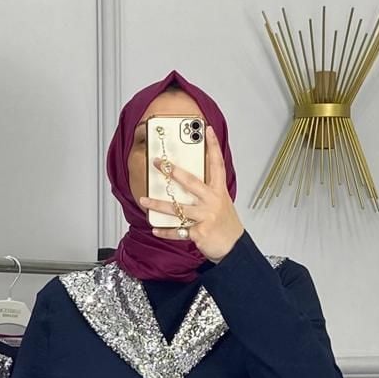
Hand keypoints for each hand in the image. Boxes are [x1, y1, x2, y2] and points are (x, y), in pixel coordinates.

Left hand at [139, 125, 244, 261]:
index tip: (207, 130)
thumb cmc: (225, 224)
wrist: (234, 247)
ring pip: (178, 208)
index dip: (213, 146)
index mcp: (218, 191)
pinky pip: (178, 231)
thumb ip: (206, 192)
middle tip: (159, 163)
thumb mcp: (221, 203)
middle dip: (173, 171)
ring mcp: (205, 217)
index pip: (217, 164)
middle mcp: (212, 201)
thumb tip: (185, 182)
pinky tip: (155, 229)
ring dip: (158, 205)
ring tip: (144, 201)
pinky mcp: (199, 232)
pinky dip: (165, 231)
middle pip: (191, 182)